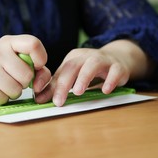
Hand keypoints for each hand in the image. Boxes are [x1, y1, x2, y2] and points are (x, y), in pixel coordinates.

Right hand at [0, 34, 50, 103]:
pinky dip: (3, 99)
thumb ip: (40, 72)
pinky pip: (2, 98)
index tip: (37, 67)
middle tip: (17, 80)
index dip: (41, 59)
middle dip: (26, 82)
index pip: (33, 44)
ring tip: (7, 86)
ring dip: (15, 92)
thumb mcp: (25, 64)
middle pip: (26, 74)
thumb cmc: (8, 71)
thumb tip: (38, 86)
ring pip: (15, 89)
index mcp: (10, 42)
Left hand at [35, 39, 155, 105]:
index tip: (43, 100)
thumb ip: (56, 87)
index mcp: (74, 58)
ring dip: (84, 78)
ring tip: (78, 92)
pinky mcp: (118, 67)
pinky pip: (115, 71)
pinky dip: (110, 80)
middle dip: (64, 84)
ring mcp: (104, 60)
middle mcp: (87, 56)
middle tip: (59, 101)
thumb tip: (39, 99)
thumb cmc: (90, 70)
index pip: (61, 71)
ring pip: (93, 64)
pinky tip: (105, 90)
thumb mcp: (73, 76)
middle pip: (73, 66)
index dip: (52, 86)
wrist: (118, 59)